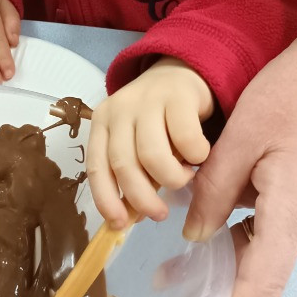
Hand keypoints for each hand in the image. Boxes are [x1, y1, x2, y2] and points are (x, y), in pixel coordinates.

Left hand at [87, 57, 214, 227]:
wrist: (184, 71)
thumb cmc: (161, 119)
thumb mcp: (139, 141)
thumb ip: (135, 172)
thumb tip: (132, 216)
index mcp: (103, 123)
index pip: (97, 167)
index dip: (106, 199)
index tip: (119, 224)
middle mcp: (120, 109)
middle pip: (123, 164)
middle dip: (141, 198)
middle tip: (159, 214)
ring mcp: (147, 100)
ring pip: (151, 155)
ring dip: (171, 178)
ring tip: (183, 179)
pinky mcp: (178, 96)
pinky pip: (185, 139)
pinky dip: (195, 156)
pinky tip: (200, 156)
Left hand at [184, 0, 296, 296]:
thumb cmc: (294, 91)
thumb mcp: (240, 138)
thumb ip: (212, 193)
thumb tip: (194, 238)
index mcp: (294, 213)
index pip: (259, 288)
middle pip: (263, 281)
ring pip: (267, 258)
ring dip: (224, 273)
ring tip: (172, 276)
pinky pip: (274, 234)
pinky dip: (240, 245)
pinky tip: (206, 238)